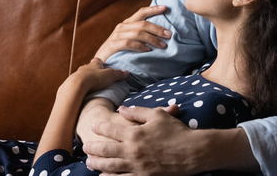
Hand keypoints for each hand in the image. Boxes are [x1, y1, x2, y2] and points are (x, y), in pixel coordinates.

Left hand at [65, 58, 129, 94]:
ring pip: (82, 75)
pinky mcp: (72, 83)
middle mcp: (85, 67)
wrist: (77, 85)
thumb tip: (127, 72)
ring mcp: (77, 75)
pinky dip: (80, 86)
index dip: (101, 63)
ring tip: (90, 85)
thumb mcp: (111, 75)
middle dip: (92, 71)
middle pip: (89, 67)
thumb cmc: (95, 78)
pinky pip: (76, 83)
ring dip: (85, 78)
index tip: (103, 66)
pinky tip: (83, 91)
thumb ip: (119, 74)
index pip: (98, 60)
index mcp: (94, 64)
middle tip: (97, 77)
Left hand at [83, 105, 202, 175]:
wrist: (193, 152)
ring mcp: (137, 165)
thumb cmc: (176, 131)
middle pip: (106, 149)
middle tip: (84, 147)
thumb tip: (122, 109)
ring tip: (88, 162)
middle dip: (92, 148)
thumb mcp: (157, 115)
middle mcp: (132, 150)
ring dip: (97, 164)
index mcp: (134, 133)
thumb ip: (137, 112)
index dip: (100, 127)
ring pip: (110, 166)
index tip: (92, 126)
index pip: (111, 129)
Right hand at [94, 5, 171, 61]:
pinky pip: (129, 43)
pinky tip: (148, 50)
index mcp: (126, 24)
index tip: (165, 7)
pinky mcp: (113, 45)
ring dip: (152, 39)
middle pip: (142, 23)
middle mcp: (121, 27)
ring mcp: (116, 36)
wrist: (99, 64)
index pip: (141, 12)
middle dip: (157, 28)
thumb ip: (140, 36)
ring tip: (162, 45)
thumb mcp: (128, 41)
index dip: (153, 9)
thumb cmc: (117, 53)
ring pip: (138, 33)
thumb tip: (160, 35)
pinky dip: (140, 46)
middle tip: (169, 35)